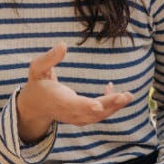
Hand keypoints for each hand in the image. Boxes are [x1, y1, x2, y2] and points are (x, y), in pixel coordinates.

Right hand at [16, 44, 132, 142]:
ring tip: (128, 96)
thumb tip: (63, 45)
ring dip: (114, 106)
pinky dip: (109, 105)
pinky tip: (114, 90)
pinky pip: (98, 114)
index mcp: (57, 99)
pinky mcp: (82, 118)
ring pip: (97, 116)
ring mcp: (76, 117)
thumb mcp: (37, 68)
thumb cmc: (37, 84)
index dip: (86, 105)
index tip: (98, 106)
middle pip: (91, 112)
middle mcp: (68, 112)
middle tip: (125, 96)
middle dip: (109, 104)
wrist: (34, 107)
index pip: (72, 104)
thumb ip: (49, 58)